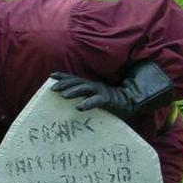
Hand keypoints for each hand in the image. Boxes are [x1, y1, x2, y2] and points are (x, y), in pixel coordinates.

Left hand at [50, 61, 172, 119]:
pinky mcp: (108, 100)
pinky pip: (97, 101)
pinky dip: (88, 103)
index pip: (75, 79)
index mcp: (91, 85)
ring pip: (85, 89)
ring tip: (63, 96)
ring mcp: (101, 92)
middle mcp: (94, 86)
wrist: (132, 102)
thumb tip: (69, 100)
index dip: (63, 77)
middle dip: (64, 84)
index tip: (51, 76)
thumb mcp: (95, 96)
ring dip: (74, 91)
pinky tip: (79, 107)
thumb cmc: (111, 101)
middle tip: (52, 88)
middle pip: (77, 83)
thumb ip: (84, 96)